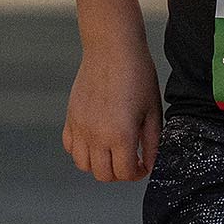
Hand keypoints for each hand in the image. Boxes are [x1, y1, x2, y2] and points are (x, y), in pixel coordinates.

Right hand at [61, 34, 161, 182]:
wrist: (112, 49)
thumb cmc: (137, 75)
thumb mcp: (153, 111)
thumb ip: (153, 142)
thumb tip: (151, 162)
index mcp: (120, 135)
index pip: (126, 173)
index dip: (138, 173)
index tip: (143, 166)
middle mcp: (96, 136)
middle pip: (103, 174)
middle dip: (119, 173)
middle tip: (129, 162)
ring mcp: (80, 127)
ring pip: (83, 164)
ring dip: (99, 165)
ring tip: (112, 152)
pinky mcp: (70, 117)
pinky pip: (70, 146)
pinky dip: (81, 150)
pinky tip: (95, 140)